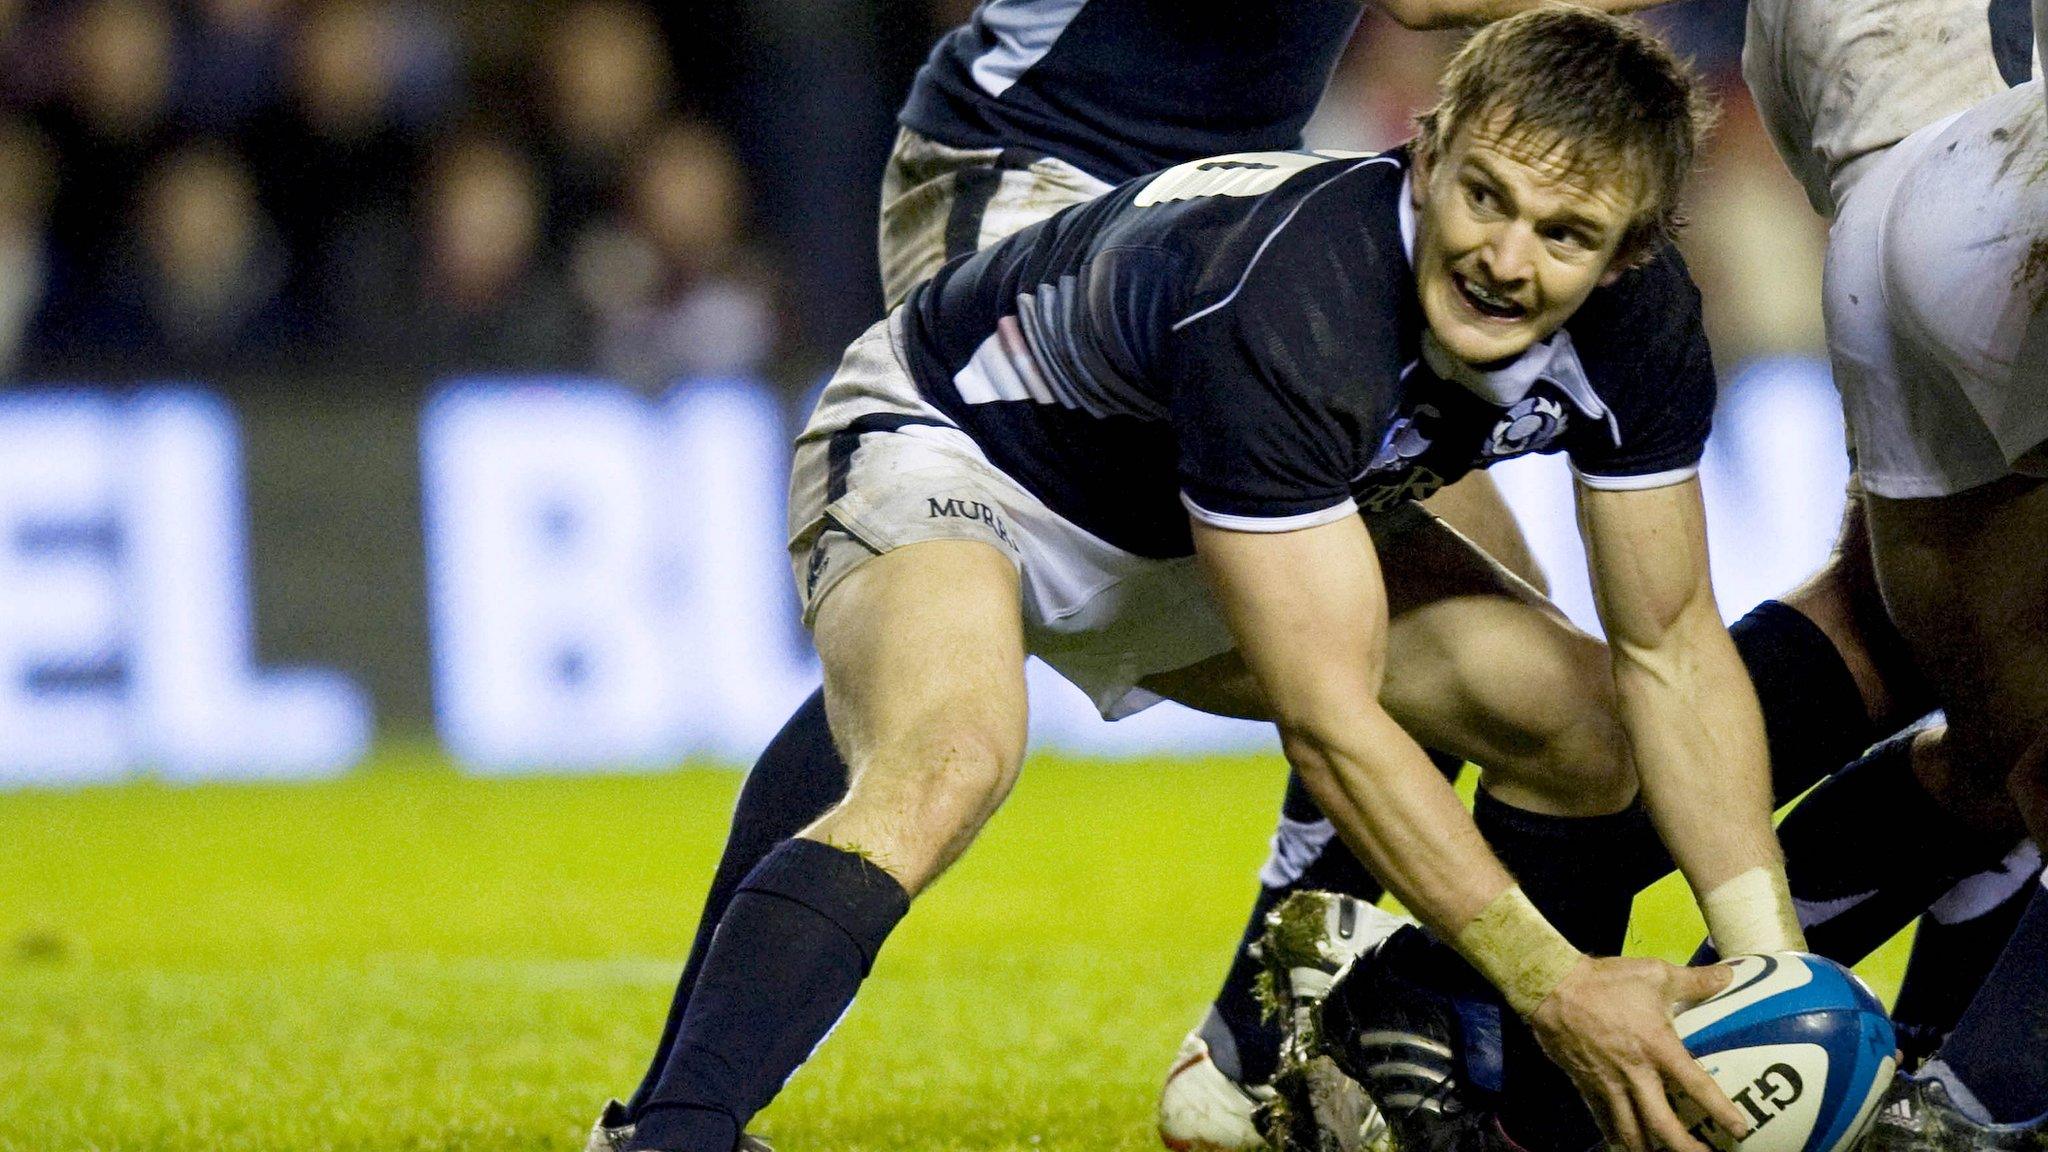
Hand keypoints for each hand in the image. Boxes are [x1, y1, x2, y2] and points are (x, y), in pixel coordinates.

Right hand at [1526, 956, 1748, 1151]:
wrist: (1552, 987)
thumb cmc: (1606, 981)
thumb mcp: (1655, 973)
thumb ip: (1695, 981)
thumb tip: (1730, 975)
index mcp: (1658, 1047)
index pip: (1696, 1086)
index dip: (1721, 1111)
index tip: (1739, 1130)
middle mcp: (1636, 1073)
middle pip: (1662, 1125)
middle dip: (1684, 1147)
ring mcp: (1609, 1083)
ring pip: (1630, 1131)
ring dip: (1649, 1149)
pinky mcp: (1586, 1084)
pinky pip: (1604, 1119)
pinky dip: (1616, 1137)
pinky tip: (1625, 1146)